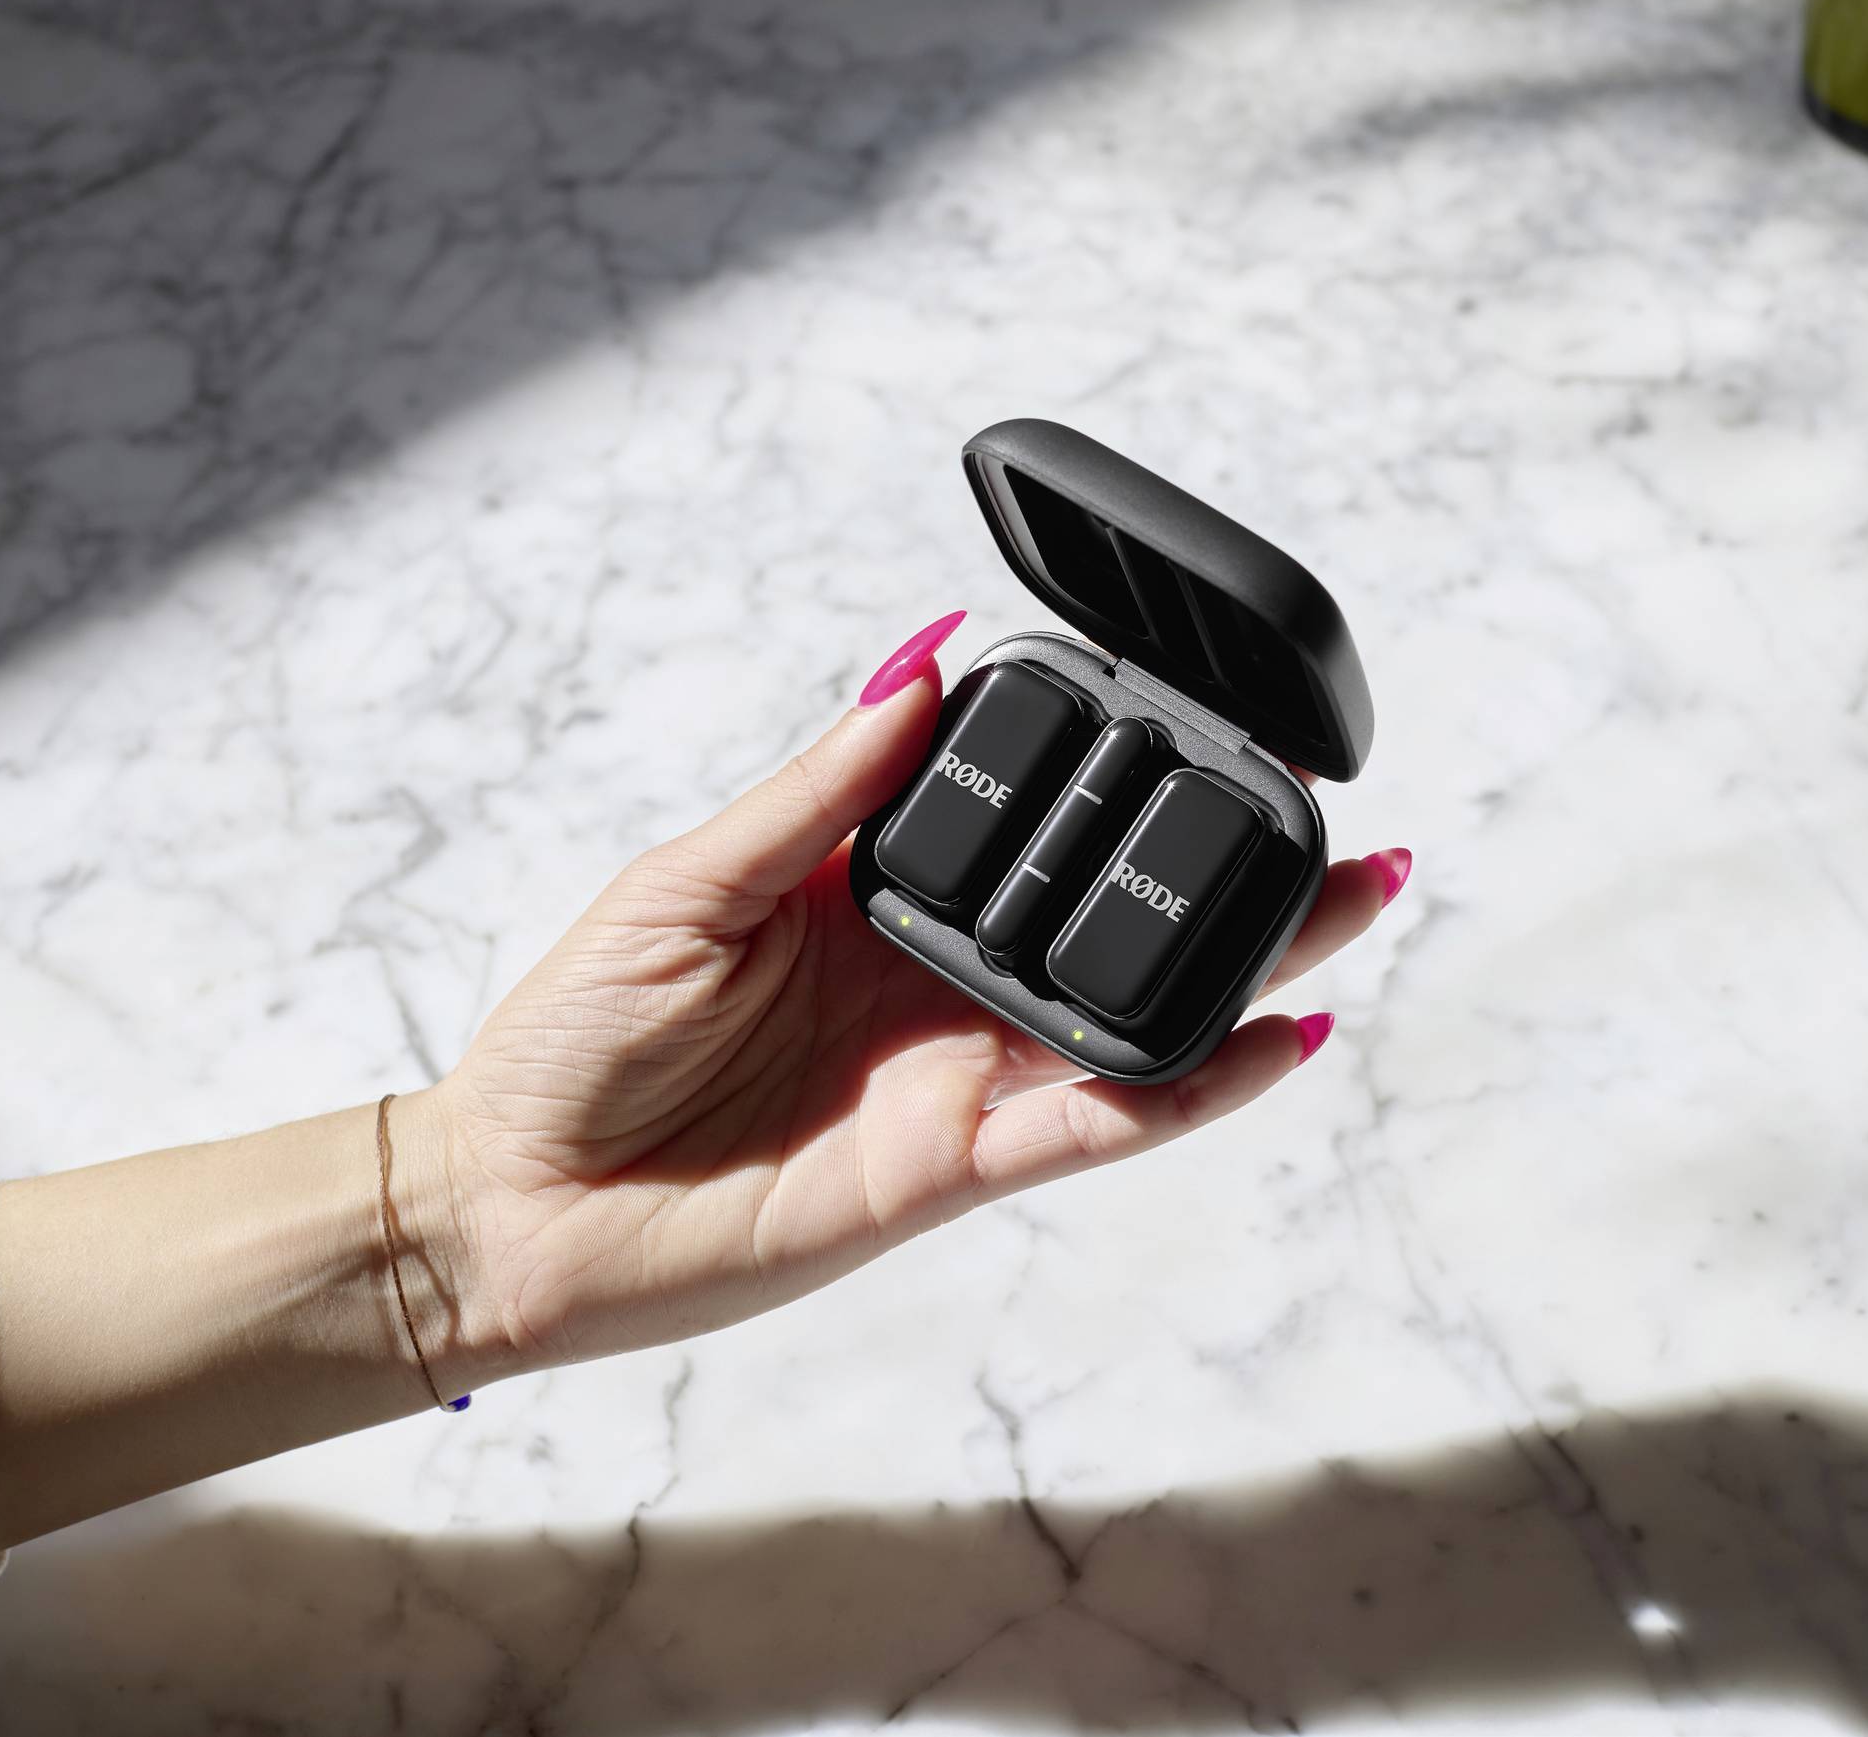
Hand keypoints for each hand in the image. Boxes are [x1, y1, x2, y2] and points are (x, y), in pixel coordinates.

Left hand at [412, 611, 1408, 1385]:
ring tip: (1356, 898)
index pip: (1027, 828)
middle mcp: (936, 982)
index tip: (1203, 716)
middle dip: (1234, 867)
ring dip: (1251, 963)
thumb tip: (918, 660)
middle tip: (1340, 811)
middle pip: (1116, 919)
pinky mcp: (955, 1165)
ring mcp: (956, 1075)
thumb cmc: (572, 1042)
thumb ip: (819, 789)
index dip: (1114, 780)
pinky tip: (1272, 1038)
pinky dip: (1190, 1088)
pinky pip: (1096, 1124)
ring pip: (1138, 1015)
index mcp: (873, 896)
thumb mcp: (688, 881)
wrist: (511, 1207)